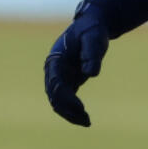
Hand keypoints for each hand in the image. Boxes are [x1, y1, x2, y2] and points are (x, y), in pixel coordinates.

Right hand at [43, 1, 109, 126]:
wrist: (92, 26)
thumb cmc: (92, 30)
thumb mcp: (94, 38)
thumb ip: (91, 54)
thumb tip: (91, 73)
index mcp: (55, 59)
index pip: (55, 82)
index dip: (65, 96)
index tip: (80, 107)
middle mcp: (54, 70)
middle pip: (54, 95)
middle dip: (68, 109)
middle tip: (85, 119)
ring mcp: (59, 77)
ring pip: (58, 101)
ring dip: (70, 114)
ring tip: (87, 122)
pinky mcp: (68, 81)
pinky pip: (66, 101)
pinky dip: (73, 111)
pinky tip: (85, 119)